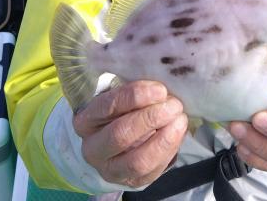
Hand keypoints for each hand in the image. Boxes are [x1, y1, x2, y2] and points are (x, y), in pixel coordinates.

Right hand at [73, 80, 187, 187]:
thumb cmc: (120, 111)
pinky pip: (152, 171)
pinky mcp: (130, 182)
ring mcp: (110, 169)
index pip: (107, 106)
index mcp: (85, 120)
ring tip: (181, 120)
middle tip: (174, 105)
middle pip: (121, 135)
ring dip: (164, 139)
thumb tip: (160, 83)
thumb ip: (133, 91)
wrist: (114, 143)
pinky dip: (169, 151)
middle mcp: (92, 148)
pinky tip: (178, 134)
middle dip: (151, 118)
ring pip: (137, 161)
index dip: (135, 97)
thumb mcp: (119, 97)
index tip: (160, 89)